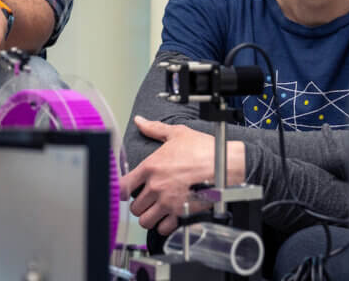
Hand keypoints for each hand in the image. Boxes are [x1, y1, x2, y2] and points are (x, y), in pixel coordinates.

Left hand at [121, 116, 245, 234]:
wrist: (225, 164)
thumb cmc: (203, 148)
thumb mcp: (177, 133)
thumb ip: (154, 128)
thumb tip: (140, 121)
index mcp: (151, 167)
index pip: (123, 187)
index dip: (123, 190)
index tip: (128, 190)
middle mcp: (156, 187)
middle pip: (134, 207)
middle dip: (140, 204)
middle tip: (148, 199)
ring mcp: (167, 202)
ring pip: (145, 221)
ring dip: (150, 216)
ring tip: (157, 209)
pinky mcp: (180, 214)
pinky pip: (163, 229)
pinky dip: (164, 226)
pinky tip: (169, 216)